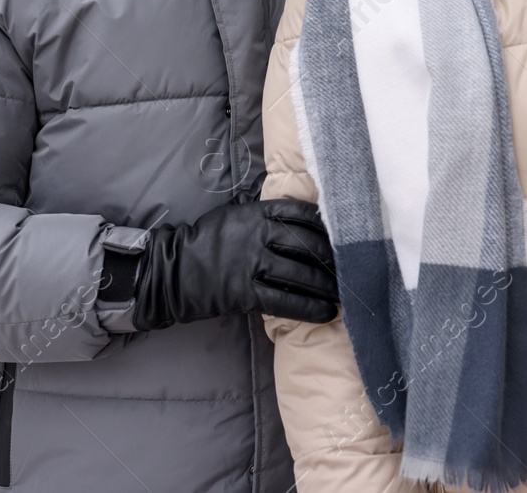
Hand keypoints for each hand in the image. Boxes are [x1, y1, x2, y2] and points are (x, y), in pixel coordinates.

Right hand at [133, 198, 337, 329]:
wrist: (174, 270)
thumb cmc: (207, 240)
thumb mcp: (235, 214)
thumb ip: (265, 215)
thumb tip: (302, 219)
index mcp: (257, 213)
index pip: (301, 215)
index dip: (326, 227)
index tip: (342, 235)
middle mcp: (258, 236)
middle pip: (308, 246)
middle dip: (333, 259)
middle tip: (351, 269)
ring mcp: (253, 264)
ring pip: (301, 275)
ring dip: (327, 286)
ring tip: (344, 292)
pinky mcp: (247, 293)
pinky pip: (285, 301)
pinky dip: (309, 308)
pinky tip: (326, 312)